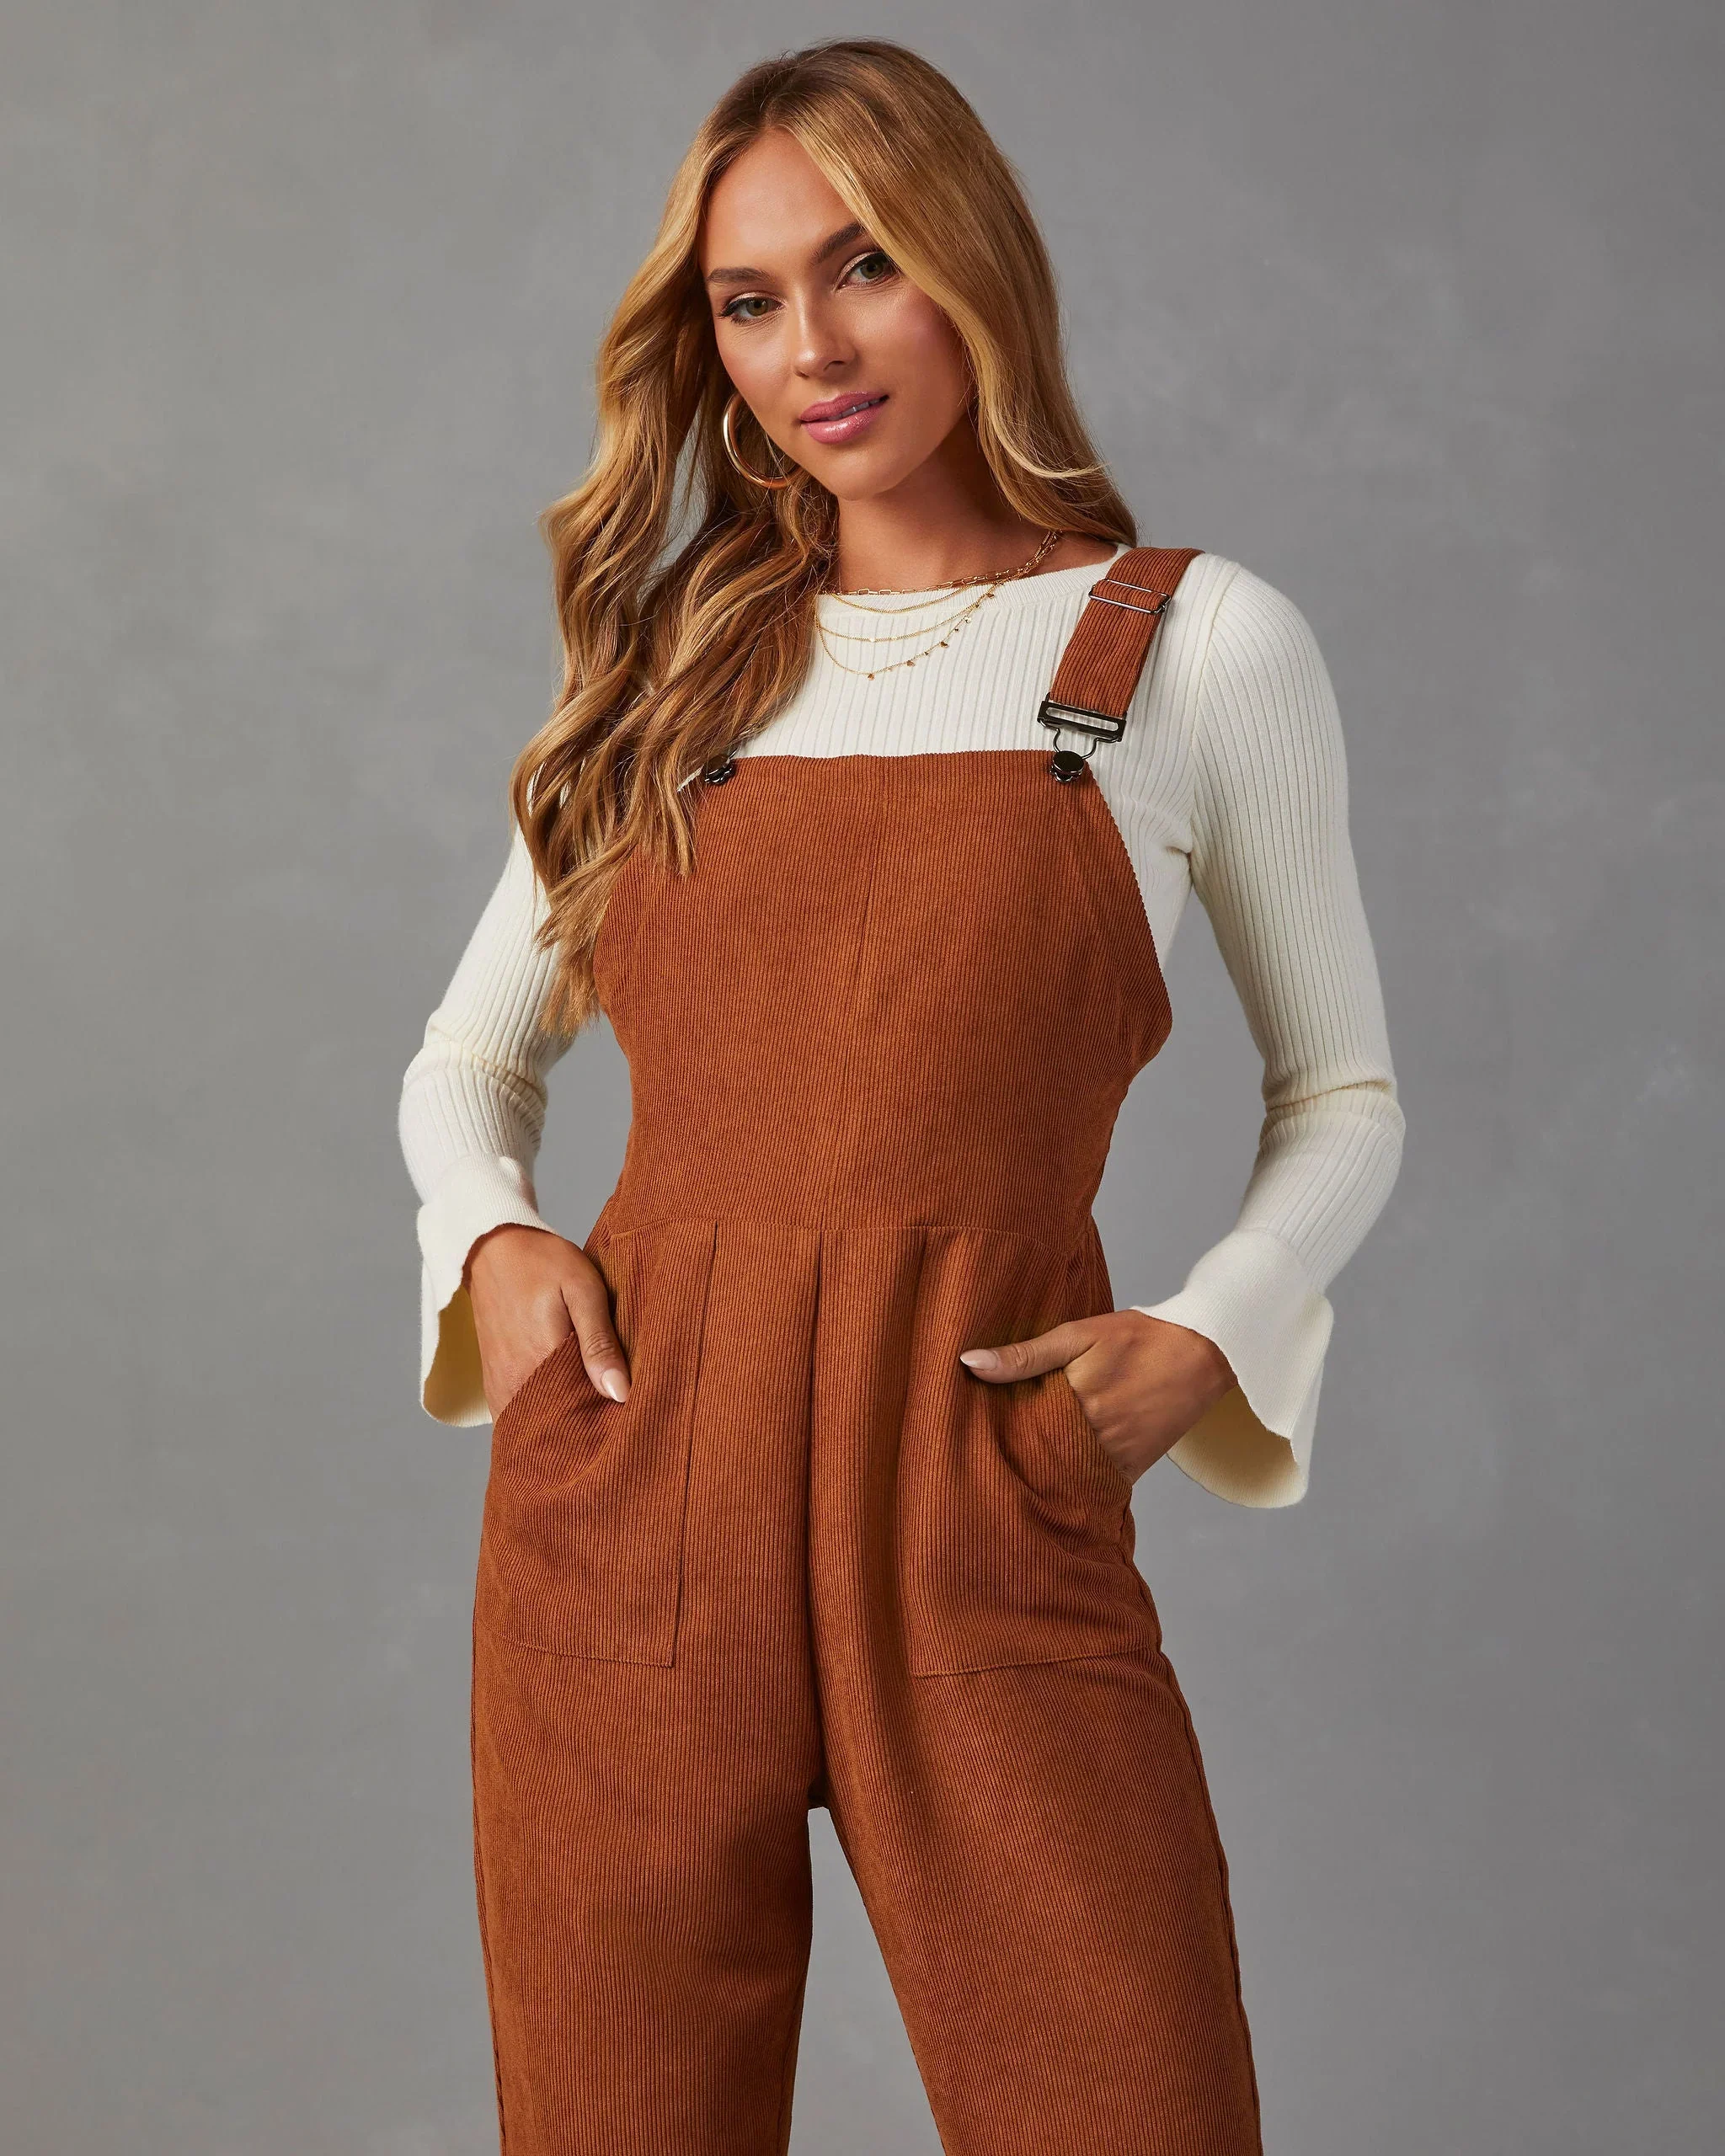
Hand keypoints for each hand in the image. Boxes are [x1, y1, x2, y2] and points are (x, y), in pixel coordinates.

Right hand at [464, 1224, 630, 1421]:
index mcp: (542, 1361)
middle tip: (615, 1422)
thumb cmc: (542, 1263)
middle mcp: (515, 1382)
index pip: (581, 1416)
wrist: (492, 1249)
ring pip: (536, 1426)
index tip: (629, 1420)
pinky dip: (539, 1420)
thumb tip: (620, 1392)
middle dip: (586, 1430)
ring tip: (591, 1419)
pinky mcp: (493, 1382)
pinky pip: (516, 1417)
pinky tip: (562, 1412)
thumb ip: (600, 1341)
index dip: (607, 1422)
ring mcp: (500, 1385)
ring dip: (562, 1426)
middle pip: (557, 1426)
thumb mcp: (583, 1289)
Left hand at [958, 1310, 1235, 1485]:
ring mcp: (1115, 1457)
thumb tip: (969, 1362)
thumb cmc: (1139, 1338)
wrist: (1205, 1353)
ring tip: (1005, 1471)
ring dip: (1038, 1473)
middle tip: (973, 1459)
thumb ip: (1025, 1354)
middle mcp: (1093, 1436)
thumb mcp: (1079, 1335)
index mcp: (1074, 1401)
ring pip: (1062, 1475)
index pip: (1015, 1429)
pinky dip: (1072, 1482)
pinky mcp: (1133, 1468)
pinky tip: (1051, 1477)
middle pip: (1035, 1457)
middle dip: (1008, 1458)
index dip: (988, 1434)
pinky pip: (1094, 1485)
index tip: (963, 1436)